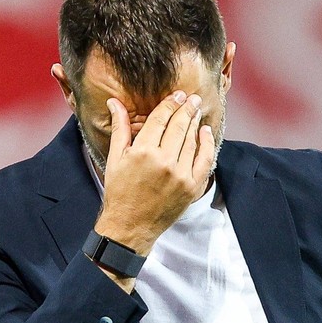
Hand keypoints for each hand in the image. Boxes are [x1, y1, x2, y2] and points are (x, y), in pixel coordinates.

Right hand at [94, 91, 214, 255]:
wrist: (130, 227)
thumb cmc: (119, 192)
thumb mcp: (115, 158)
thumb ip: (120, 128)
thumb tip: (114, 102)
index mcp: (143, 152)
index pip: (161, 118)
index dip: (170, 104)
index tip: (177, 95)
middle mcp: (164, 161)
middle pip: (179, 126)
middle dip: (186, 108)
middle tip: (191, 98)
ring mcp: (180, 175)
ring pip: (192, 140)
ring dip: (195, 122)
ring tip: (196, 110)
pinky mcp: (192, 187)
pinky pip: (205, 160)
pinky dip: (207, 144)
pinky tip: (205, 132)